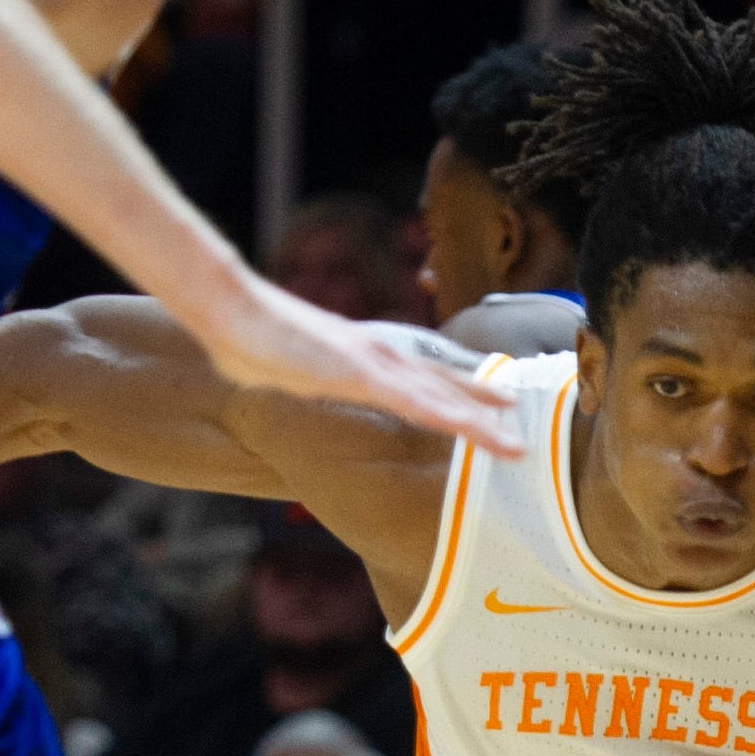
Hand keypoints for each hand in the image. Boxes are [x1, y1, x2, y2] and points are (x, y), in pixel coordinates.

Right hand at [181, 279, 529, 458]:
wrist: (231, 311)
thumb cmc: (251, 340)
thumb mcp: (290, 369)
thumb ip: (306, 378)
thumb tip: (299, 385)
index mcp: (368, 352)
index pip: (427, 375)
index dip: (465, 391)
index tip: (498, 405)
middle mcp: (381, 353)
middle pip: (445, 385)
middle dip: (484, 407)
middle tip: (523, 428)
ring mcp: (373, 362)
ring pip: (440, 397)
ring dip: (480, 422)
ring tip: (515, 444)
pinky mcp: (360, 372)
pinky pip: (413, 401)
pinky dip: (447, 415)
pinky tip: (473, 430)